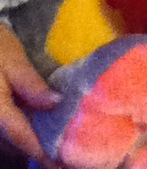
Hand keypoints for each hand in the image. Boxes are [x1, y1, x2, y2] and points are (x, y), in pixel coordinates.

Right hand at [0, 24, 59, 167]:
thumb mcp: (13, 61)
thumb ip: (31, 84)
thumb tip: (55, 102)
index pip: (22, 136)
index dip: (43, 152)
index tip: (61, 165)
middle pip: (16, 142)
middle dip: (39, 150)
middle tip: (64, 159)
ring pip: (11, 139)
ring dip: (32, 143)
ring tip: (58, 149)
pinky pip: (10, 130)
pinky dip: (24, 133)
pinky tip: (42, 131)